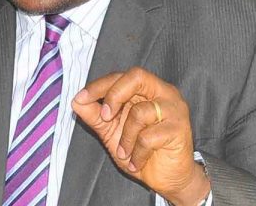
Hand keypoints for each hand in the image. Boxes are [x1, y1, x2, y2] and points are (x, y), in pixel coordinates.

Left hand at [71, 67, 209, 205]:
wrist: (168, 179)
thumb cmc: (141, 151)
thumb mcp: (112, 132)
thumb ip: (96, 115)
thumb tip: (76, 101)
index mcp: (148, 90)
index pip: (122, 76)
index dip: (100, 85)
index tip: (81, 98)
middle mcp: (164, 93)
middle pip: (137, 76)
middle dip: (115, 95)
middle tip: (106, 117)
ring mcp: (174, 110)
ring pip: (140, 112)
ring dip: (126, 138)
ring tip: (125, 153)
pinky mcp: (179, 129)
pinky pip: (149, 137)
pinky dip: (137, 154)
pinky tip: (137, 163)